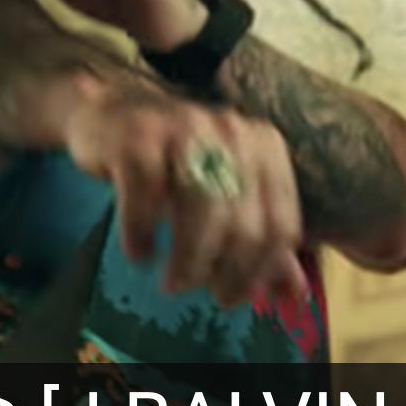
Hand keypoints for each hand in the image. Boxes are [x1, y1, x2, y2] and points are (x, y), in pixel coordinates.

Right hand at [65, 87, 307, 307]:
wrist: (112, 110)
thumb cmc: (175, 161)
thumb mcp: (225, 194)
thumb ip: (263, 242)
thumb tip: (293, 296)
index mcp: (265, 147)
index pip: (281, 226)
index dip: (260, 271)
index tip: (234, 295)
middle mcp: (232, 132)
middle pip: (245, 226)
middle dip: (224, 274)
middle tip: (198, 291)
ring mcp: (185, 129)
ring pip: (202, 212)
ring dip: (187, 262)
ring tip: (173, 282)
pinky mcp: (137, 136)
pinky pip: (145, 198)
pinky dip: (141, 236)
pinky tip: (139, 254)